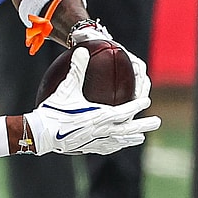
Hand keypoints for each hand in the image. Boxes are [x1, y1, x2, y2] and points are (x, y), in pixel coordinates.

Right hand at [25, 48, 160, 154]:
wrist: (40, 133)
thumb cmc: (54, 110)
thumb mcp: (66, 88)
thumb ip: (77, 69)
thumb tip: (82, 50)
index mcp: (100, 116)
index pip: (125, 110)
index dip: (137, 105)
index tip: (147, 101)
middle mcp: (101, 130)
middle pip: (128, 128)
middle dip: (143, 125)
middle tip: (157, 122)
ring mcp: (95, 141)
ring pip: (119, 140)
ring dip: (131, 138)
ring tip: (141, 138)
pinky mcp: (86, 147)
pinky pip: (106, 147)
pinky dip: (115, 145)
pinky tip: (117, 145)